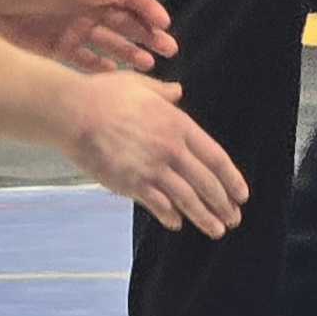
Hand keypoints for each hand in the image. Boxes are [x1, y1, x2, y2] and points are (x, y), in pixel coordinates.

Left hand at [0, 0, 177, 72]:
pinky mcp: (55, 48)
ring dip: (130, 53)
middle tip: (168, 51)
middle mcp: (80, 4)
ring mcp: (69, 27)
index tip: (163, 25)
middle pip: (122, 20)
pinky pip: (86, 60)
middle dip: (146, 34)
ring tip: (149, 67)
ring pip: (109, 42)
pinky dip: (103, 68)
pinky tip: (118, 78)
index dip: (146, 8)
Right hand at [62, 70, 245, 236]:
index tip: (242, 195)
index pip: (216, 158)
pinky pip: (157, 205)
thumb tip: (177, 92)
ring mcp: (151, 168)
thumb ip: (163, 93)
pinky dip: (170, 216)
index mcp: (178, 125)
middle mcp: (170, 149)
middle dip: (223, 204)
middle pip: (206, 183)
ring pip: (187, 199)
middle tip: (234, 219)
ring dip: (205, 217)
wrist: (74, 113)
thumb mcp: (140, 85)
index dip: (232, 179)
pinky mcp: (130, 183)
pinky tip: (177, 224)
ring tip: (217, 230)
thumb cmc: (104, 95)